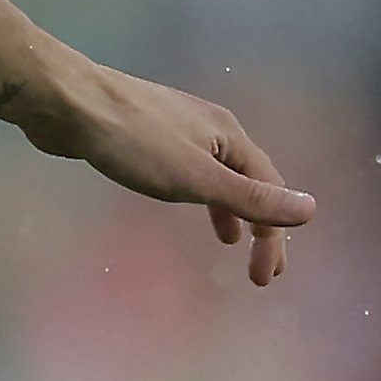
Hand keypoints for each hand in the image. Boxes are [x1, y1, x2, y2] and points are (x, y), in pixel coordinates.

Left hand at [27, 60, 316, 286]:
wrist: (69, 103)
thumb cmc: (134, 141)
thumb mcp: (197, 178)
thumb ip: (250, 198)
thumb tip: (311, 209)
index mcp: (229, 136)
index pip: (268, 189)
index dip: (274, 234)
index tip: (265, 276)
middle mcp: (211, 128)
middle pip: (248, 180)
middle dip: (259, 224)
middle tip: (260, 268)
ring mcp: (178, 128)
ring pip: (217, 173)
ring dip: (228, 209)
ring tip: (228, 240)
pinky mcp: (147, 133)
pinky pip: (187, 169)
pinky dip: (196, 193)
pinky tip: (179, 199)